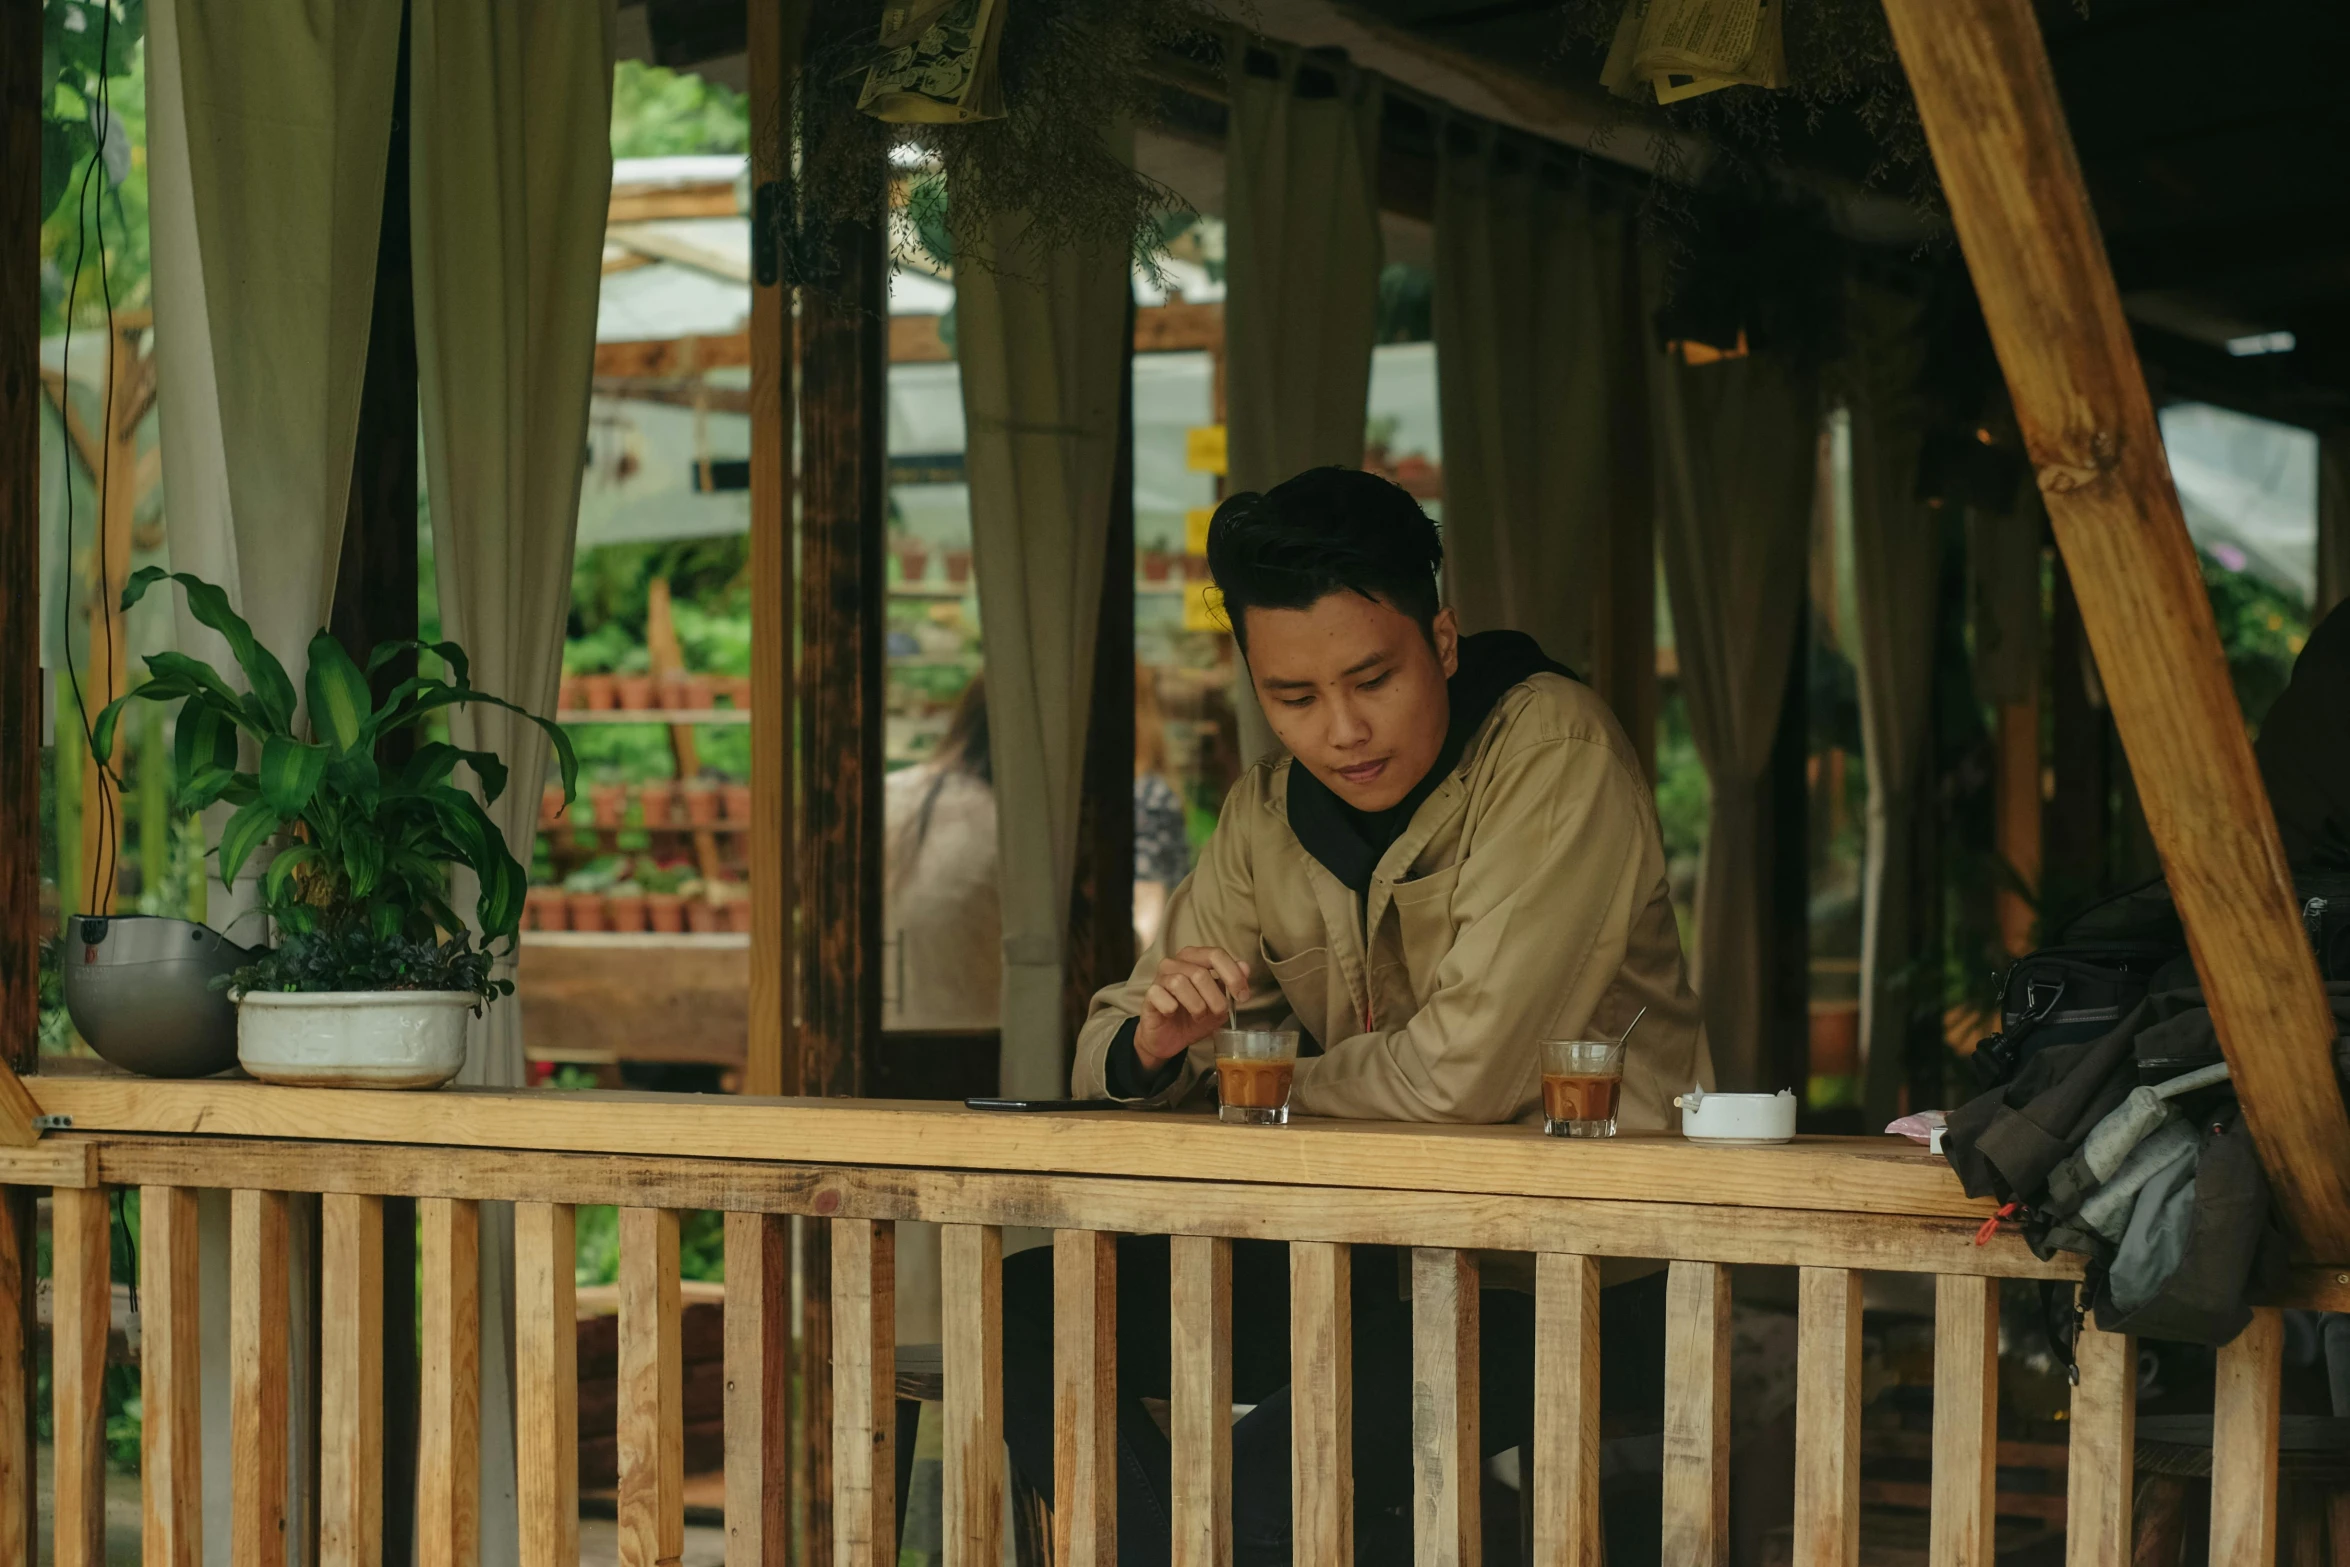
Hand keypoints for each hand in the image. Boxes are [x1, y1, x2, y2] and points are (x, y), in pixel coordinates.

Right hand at [1135, 946, 1251, 1068]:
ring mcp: (1160, 977)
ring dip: (1196, 1005)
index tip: (1242, 996)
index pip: (1216, 954)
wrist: (1169, 1038)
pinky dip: (1172, 1008)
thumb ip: (1231, 984)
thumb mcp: (1219, 1001)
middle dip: (1215, 998)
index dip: (1233, 975)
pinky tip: (1174, 1013)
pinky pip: (1161, 996)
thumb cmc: (1194, 1016)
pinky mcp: (1149, 994)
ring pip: (1181, 983)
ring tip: (1198, 1015)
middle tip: (1219, 1013)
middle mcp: (1175, 963)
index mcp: (1194, 958)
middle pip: (1200, 972)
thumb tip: (1245, 967)